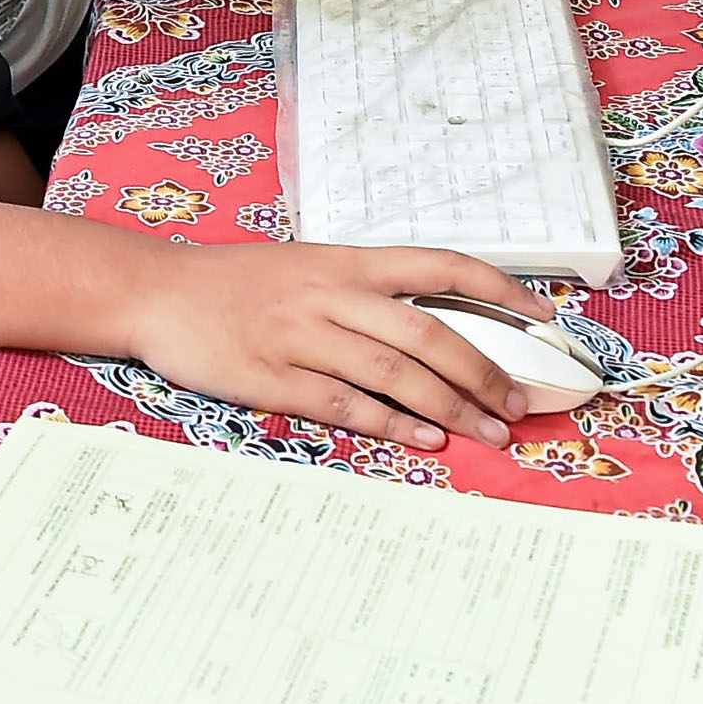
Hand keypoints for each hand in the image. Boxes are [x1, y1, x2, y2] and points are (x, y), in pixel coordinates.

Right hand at [117, 244, 551, 451]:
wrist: (156, 291)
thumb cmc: (234, 282)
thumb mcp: (304, 266)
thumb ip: (363, 291)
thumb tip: (434, 328)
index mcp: (345, 262)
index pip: (441, 265)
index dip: (500, 290)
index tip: (545, 318)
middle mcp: (330, 295)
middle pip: (429, 334)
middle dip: (485, 374)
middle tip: (521, 405)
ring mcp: (302, 337)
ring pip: (396, 374)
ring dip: (451, 409)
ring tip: (489, 434)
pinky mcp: (273, 378)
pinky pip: (346, 404)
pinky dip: (393, 425)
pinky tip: (425, 442)